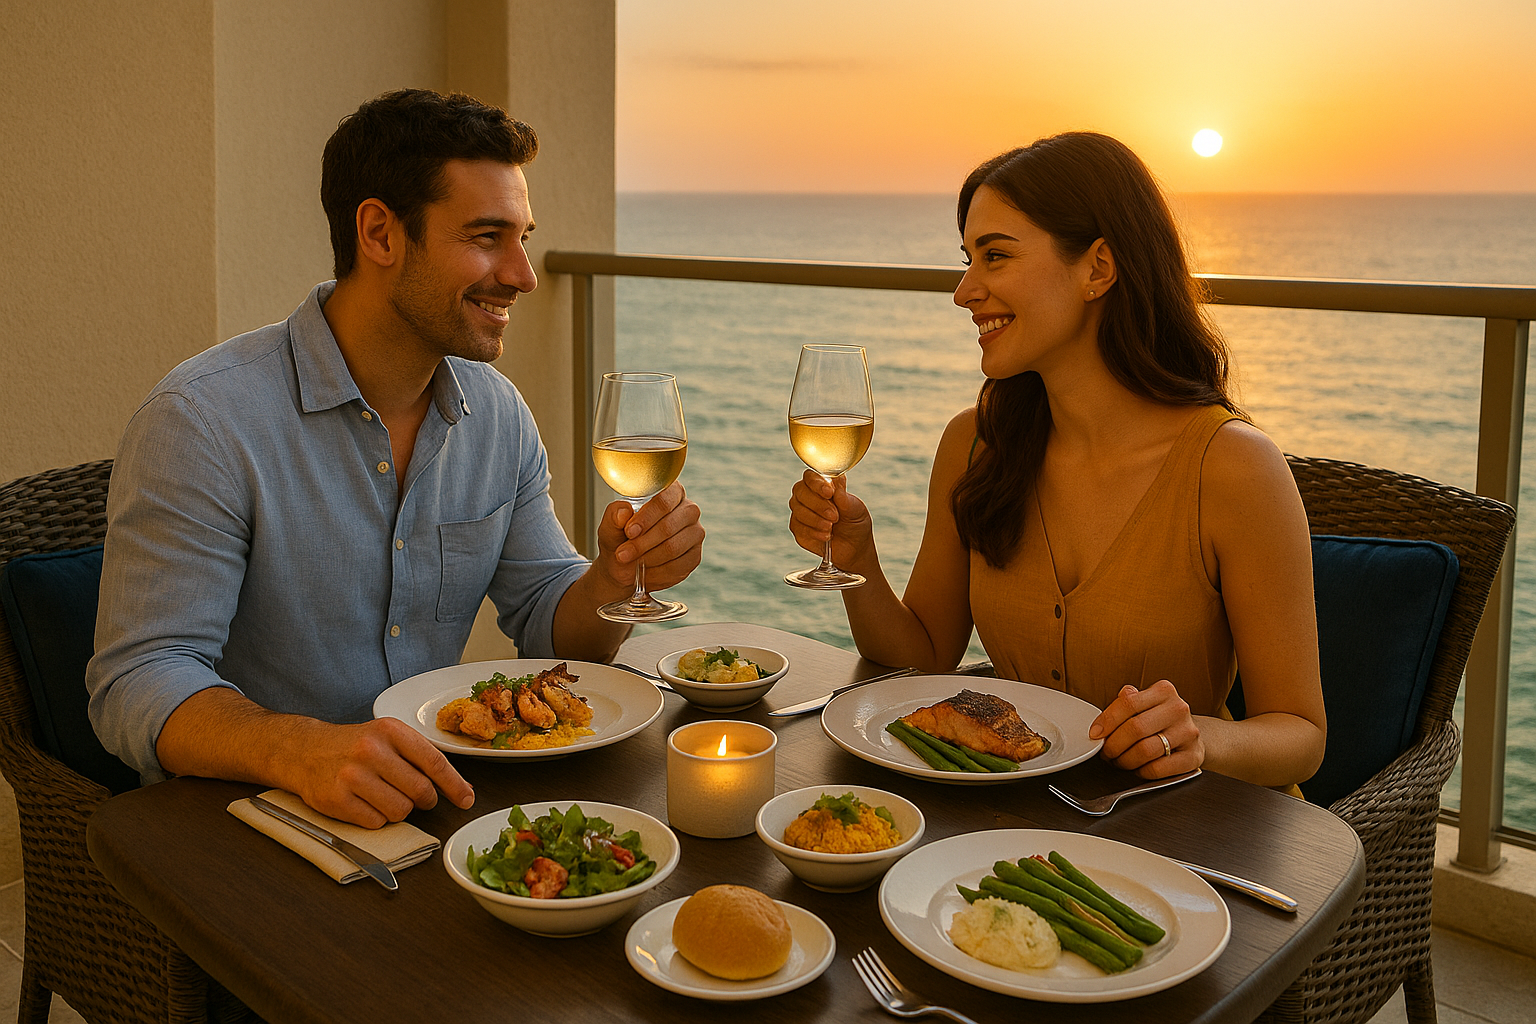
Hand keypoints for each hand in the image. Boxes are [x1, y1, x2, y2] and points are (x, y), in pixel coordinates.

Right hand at [285, 717, 475, 828]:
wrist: (304, 750)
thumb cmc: (355, 745)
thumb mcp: (388, 738)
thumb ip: (422, 758)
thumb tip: (461, 788)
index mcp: (391, 731)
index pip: (434, 762)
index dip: (455, 785)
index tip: (468, 800)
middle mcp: (371, 750)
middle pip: (421, 792)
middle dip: (425, 800)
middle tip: (416, 796)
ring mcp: (352, 776)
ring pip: (400, 811)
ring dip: (399, 810)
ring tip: (384, 795)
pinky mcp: (337, 800)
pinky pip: (376, 823)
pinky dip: (377, 819)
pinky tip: (365, 803)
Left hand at [594, 480, 703, 592]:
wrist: (624, 565)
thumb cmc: (620, 538)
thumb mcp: (610, 527)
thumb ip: (614, 516)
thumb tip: (624, 511)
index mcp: (670, 492)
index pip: (664, 500)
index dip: (647, 517)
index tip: (629, 531)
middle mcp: (688, 509)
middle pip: (669, 526)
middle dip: (643, 543)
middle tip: (622, 554)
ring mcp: (695, 533)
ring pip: (673, 547)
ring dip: (647, 558)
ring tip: (630, 563)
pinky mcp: (695, 556)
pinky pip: (678, 566)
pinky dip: (656, 572)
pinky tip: (643, 572)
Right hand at [788, 470, 872, 564]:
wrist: (854, 548)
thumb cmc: (855, 523)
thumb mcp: (855, 509)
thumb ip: (844, 497)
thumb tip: (838, 479)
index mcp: (822, 485)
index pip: (810, 477)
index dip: (817, 484)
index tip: (829, 493)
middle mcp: (807, 496)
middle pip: (800, 491)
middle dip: (817, 504)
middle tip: (834, 516)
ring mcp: (800, 512)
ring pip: (798, 510)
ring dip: (815, 519)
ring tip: (831, 527)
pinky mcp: (797, 528)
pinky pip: (797, 526)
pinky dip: (813, 532)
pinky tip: (826, 536)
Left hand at [1088, 680, 1203, 777]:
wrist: (1191, 734)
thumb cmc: (1161, 719)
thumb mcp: (1145, 703)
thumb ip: (1125, 704)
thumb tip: (1102, 720)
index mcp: (1164, 691)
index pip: (1128, 704)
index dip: (1107, 721)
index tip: (1095, 734)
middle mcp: (1178, 709)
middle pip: (1135, 729)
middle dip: (1113, 745)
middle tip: (1106, 752)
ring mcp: (1188, 733)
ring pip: (1145, 751)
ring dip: (1124, 760)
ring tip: (1118, 761)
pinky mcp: (1193, 756)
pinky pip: (1158, 769)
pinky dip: (1141, 771)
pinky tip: (1137, 768)